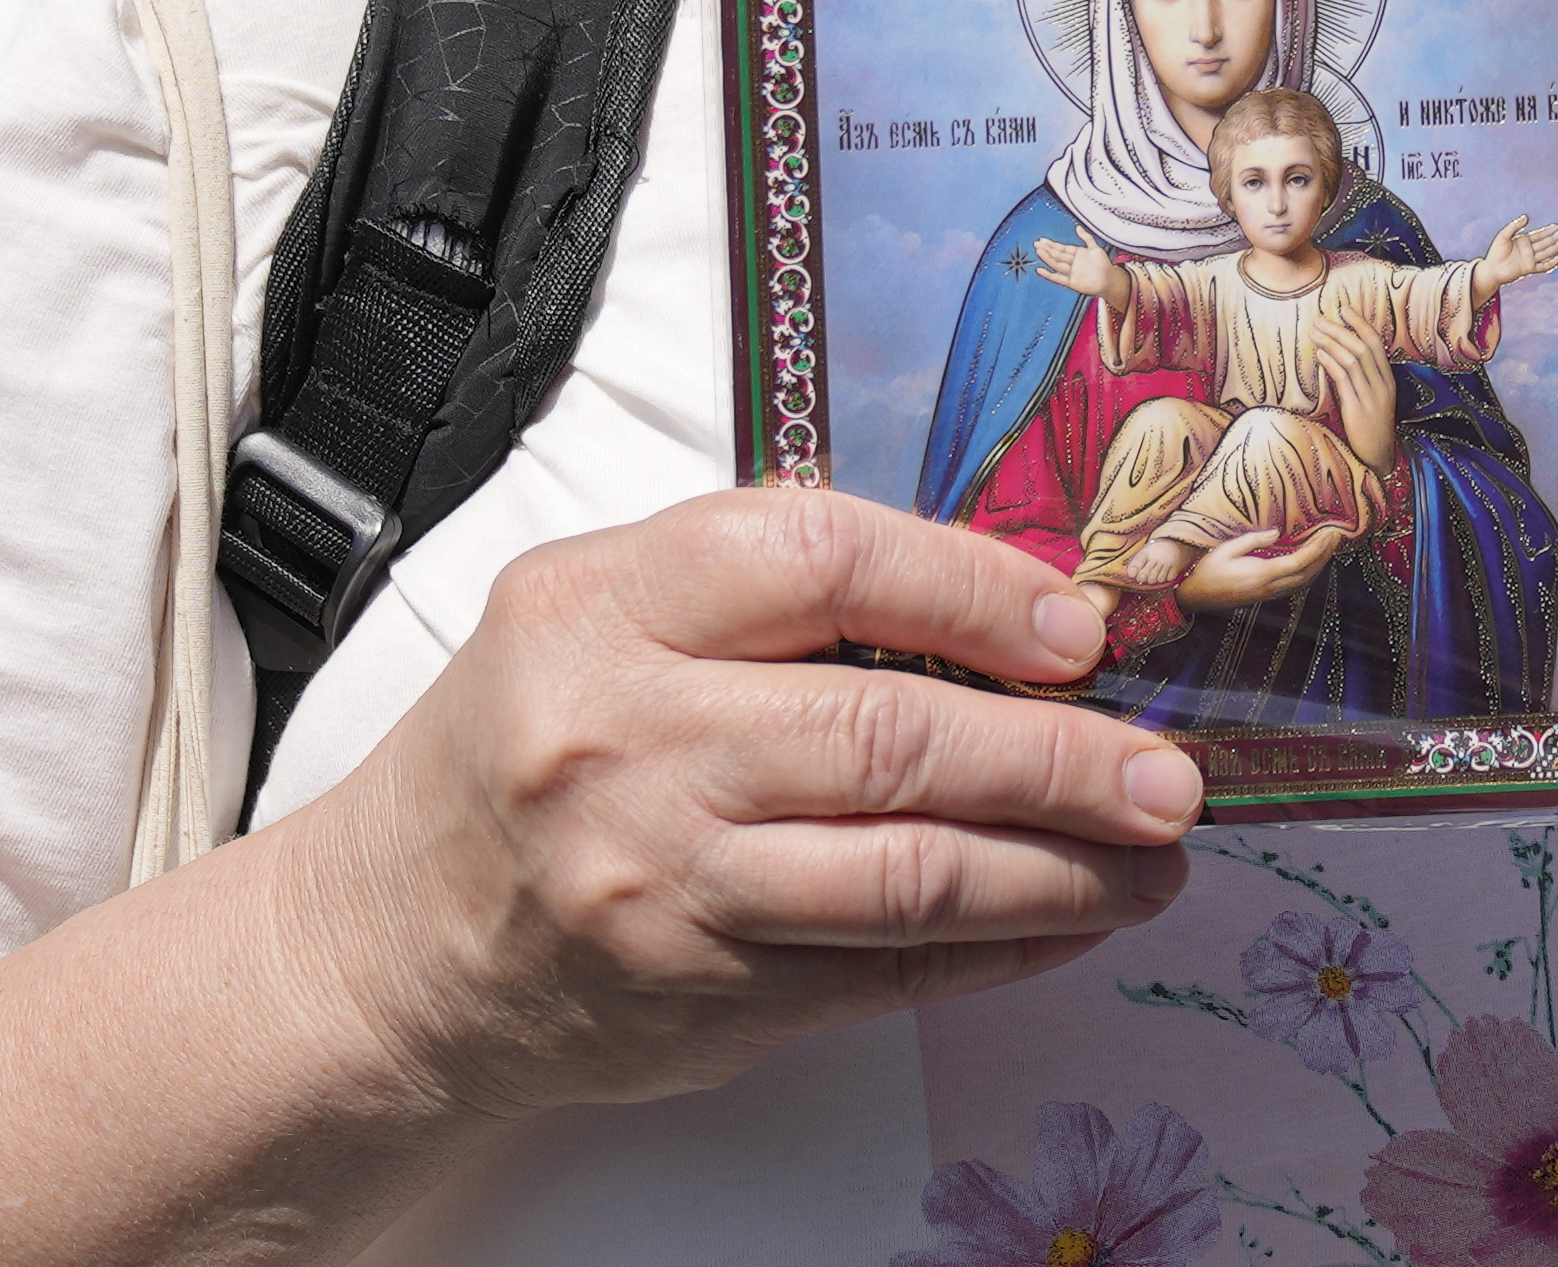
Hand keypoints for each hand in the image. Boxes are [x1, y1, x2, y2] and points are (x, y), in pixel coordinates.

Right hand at [290, 484, 1200, 1124]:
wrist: (391, 945)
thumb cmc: (529, 743)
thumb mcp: (601, 606)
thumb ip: (767, 584)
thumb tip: (1002, 598)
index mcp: (602, 608)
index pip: (824, 559)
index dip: (975, 587)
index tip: (1080, 626)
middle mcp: (628, 744)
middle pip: (893, 736)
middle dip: (1062, 756)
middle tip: (1166, 769)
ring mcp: (664, 883)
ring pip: (910, 875)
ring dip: (1063, 871)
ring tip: (1155, 857)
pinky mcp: (701, 998)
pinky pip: (888, 970)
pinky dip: (1001, 945)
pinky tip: (1069, 918)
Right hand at [1026, 237, 1111, 298]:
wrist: (1109, 279)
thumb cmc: (1104, 264)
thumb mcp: (1095, 248)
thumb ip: (1086, 237)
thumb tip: (1077, 228)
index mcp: (1077, 254)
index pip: (1062, 248)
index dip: (1052, 244)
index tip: (1042, 240)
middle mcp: (1072, 263)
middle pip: (1057, 255)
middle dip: (1047, 249)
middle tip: (1036, 244)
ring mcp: (1071, 272)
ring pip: (1056, 264)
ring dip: (1047, 258)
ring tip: (1039, 251)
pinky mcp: (1071, 282)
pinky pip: (1057, 278)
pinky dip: (1048, 274)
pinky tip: (1040, 270)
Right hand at [1170, 521, 1354, 614]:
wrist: (1195, 597)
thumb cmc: (1207, 570)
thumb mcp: (1226, 549)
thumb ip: (1254, 540)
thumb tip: (1276, 533)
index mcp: (1262, 574)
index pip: (1299, 562)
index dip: (1318, 548)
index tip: (1331, 533)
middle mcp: (1269, 587)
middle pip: (1307, 573)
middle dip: (1325, 555)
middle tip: (1338, 536)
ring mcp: (1268, 594)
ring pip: (1303, 582)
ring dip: (1319, 564)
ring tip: (1329, 545)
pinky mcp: (1265, 596)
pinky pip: (1294, 585)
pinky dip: (1308, 571)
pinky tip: (1310, 560)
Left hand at [1310, 316, 1400, 467]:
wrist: (1378, 458)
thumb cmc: (1371, 428)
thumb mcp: (1371, 399)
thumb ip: (1359, 379)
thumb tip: (1336, 355)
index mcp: (1387, 380)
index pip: (1375, 344)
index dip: (1360, 324)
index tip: (1344, 309)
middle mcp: (1382, 385)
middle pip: (1362, 348)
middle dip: (1341, 330)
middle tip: (1321, 319)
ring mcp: (1371, 397)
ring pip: (1353, 361)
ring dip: (1332, 343)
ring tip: (1315, 333)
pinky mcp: (1358, 410)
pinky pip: (1345, 381)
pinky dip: (1331, 364)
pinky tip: (1320, 355)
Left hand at [1475, 216, 1557, 290]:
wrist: (1492, 269)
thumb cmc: (1495, 252)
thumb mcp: (1503, 236)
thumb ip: (1514, 226)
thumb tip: (1526, 217)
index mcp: (1523, 241)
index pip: (1539, 235)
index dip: (1548, 230)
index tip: (1557, 226)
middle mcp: (1528, 250)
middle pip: (1545, 242)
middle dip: (1554, 237)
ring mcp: (1530, 259)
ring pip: (1546, 252)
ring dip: (1555, 246)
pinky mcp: (1529, 269)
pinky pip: (1543, 266)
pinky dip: (1551, 263)